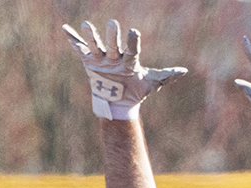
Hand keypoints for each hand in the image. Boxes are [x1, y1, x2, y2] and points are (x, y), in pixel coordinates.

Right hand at [61, 20, 186, 120]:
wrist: (120, 100)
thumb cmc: (136, 89)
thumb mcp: (151, 83)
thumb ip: (165, 76)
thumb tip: (184, 71)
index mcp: (130, 60)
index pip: (132, 50)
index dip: (133, 42)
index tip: (134, 32)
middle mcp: (115, 56)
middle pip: (113, 45)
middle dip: (112, 36)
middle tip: (113, 23)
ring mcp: (101, 58)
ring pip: (96, 46)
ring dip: (91, 36)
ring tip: (87, 25)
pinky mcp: (89, 62)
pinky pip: (80, 50)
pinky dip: (73, 40)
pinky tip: (65, 29)